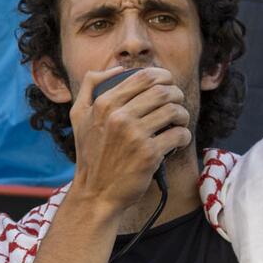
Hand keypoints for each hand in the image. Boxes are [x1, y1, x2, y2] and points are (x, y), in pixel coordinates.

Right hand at [68, 66, 190, 212]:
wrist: (96, 194)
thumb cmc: (90, 155)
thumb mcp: (78, 116)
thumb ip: (90, 86)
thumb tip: (116, 68)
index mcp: (104, 104)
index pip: (143, 77)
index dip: (163, 76)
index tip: (168, 84)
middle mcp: (118, 117)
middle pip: (163, 91)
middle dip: (176, 94)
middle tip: (177, 103)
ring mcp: (134, 136)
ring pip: (174, 110)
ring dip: (183, 114)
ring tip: (180, 121)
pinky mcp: (149, 154)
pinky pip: (179, 134)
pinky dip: (184, 135)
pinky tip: (179, 139)